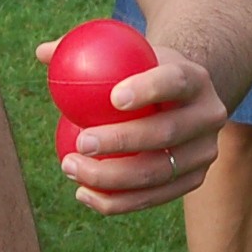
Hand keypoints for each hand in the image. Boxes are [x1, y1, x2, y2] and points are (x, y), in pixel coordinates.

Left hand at [34, 38, 228, 214]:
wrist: (182, 100)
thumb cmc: (142, 71)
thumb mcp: (127, 54)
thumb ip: (90, 51)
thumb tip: (42, 53)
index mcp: (195, 77)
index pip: (175, 81)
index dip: (148, 89)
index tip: (112, 99)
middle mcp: (209, 116)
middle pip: (166, 133)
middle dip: (121, 142)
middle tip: (78, 143)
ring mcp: (204, 152)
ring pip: (158, 172)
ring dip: (110, 177)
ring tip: (70, 168)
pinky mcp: (193, 180)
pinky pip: (153, 197)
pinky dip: (117, 200)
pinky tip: (82, 193)